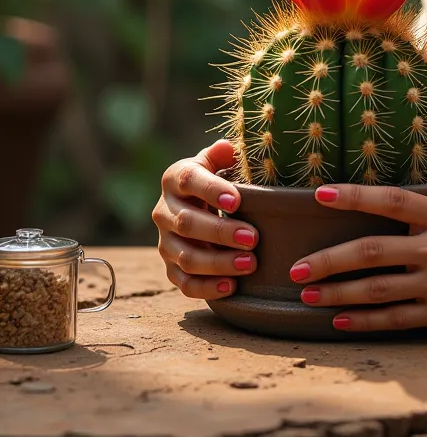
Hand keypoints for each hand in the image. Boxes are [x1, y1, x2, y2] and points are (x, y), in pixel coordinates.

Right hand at [151, 139, 258, 299]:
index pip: (190, 181)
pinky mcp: (170, 266)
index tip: (237, 201)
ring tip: (250, 263)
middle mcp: (163, 210)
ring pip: (185, 257)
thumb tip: (228, 148)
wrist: (197, 203)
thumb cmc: (216, 178)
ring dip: (218, 263)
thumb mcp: (218, 161)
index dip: (212, 191)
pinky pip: (183, 282)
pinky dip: (207, 287)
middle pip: (187, 223)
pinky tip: (232, 287)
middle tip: (253, 238)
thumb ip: (223, 154)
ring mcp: (164, 242)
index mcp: (176, 178)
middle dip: (221, 232)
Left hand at [291, 141, 426, 331]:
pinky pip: (397, 319)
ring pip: (377, 290)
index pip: (392, 201)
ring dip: (337, 293)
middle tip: (296, 266)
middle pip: (372, 251)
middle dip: (329, 259)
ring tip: (305, 295)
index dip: (354, 196)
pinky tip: (338, 320)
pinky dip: (365, 320)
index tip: (319, 194)